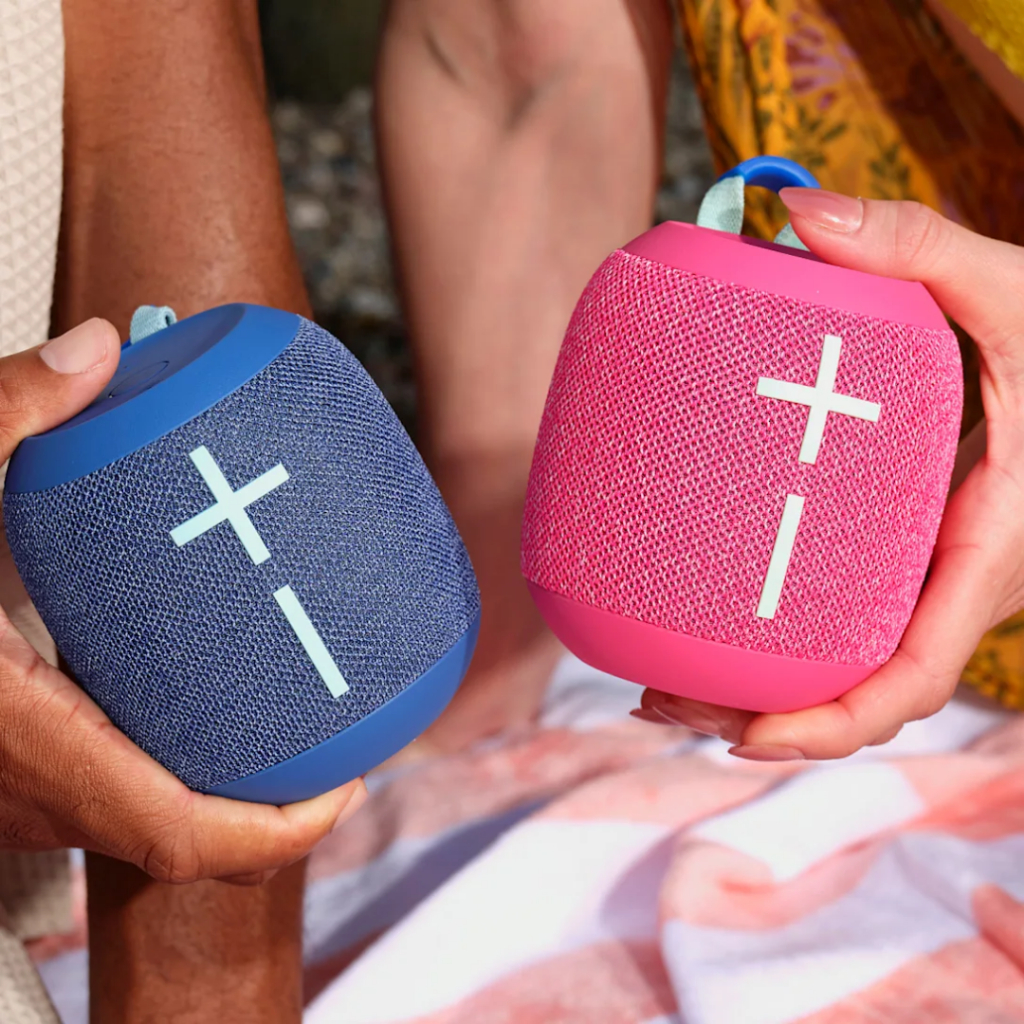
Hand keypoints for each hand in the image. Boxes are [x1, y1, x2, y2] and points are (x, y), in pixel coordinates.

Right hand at [0, 320, 365, 882]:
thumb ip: (4, 411)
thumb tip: (99, 352)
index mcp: (17, 732)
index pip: (174, 831)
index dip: (272, 830)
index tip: (346, 791)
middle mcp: (18, 786)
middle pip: (178, 845)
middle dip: (273, 816)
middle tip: (344, 753)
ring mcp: (7, 793)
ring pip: (140, 829)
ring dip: (228, 803)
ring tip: (298, 739)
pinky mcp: (2, 772)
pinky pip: (107, 799)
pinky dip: (173, 778)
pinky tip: (201, 721)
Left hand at [639, 191, 1023, 760]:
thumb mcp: (1012, 288)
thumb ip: (916, 246)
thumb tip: (799, 211)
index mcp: (989, 550)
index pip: (918, 674)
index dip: (836, 722)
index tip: (748, 736)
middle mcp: (953, 582)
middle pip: (856, 690)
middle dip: (761, 717)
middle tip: (654, 701)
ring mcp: (924, 572)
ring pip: (843, 663)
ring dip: (754, 690)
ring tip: (653, 685)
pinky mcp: (902, 548)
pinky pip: (840, 616)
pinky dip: (775, 638)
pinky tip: (701, 618)